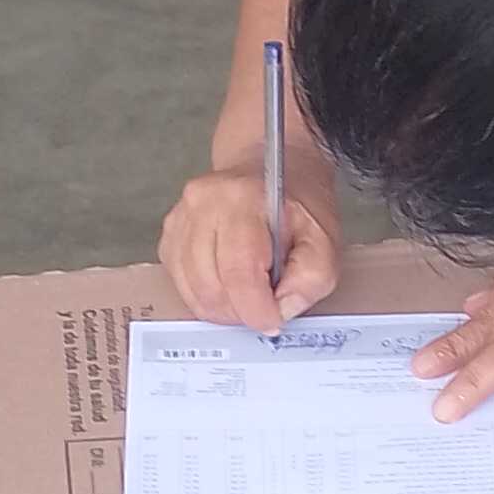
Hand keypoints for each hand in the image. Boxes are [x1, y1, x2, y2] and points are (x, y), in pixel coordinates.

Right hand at [159, 165, 342, 332]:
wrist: (268, 171)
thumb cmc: (294, 205)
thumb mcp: (324, 238)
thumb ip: (313, 277)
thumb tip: (281, 309)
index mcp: (243, 197)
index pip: (239, 270)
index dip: (255, 308)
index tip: (273, 321)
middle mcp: (203, 203)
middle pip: (211, 286)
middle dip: (241, 311)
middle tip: (265, 306)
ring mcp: (180, 218)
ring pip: (193, 291)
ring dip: (223, 308)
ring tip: (249, 295)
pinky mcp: (170, 235)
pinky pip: (181, 285)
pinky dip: (206, 297)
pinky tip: (229, 285)